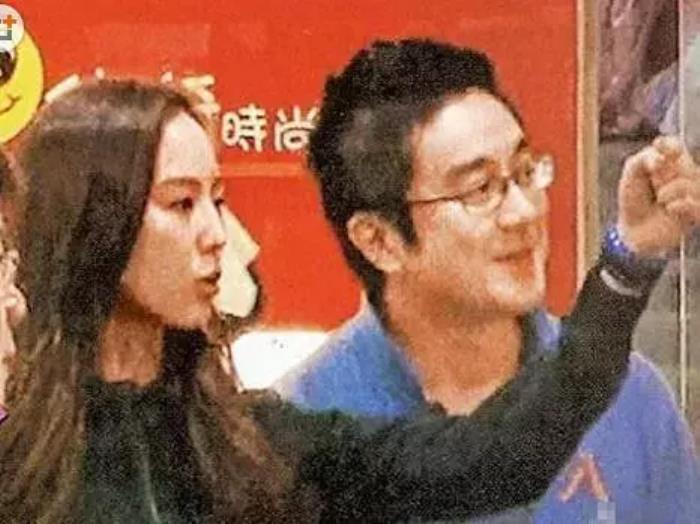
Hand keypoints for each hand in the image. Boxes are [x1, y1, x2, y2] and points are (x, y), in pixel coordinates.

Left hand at [617, 136, 699, 256]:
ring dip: (670, 190)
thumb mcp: (631, 174)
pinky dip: (680, 205)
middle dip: (664, 173)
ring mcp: (693, 193)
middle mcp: (684, 174)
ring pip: (692, 181)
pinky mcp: (696, 211)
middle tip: (655, 185)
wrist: (633, 230)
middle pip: (684, 163)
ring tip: (660, 200)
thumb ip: (643, 159)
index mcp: (669, 162)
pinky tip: (670, 209)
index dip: (669, 146)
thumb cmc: (634, 201)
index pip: (675, 145)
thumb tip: (662, 158)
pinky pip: (695, 203)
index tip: (658, 148)